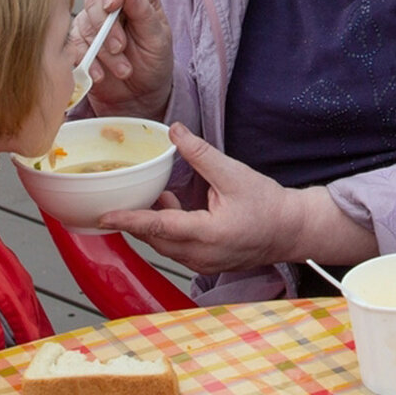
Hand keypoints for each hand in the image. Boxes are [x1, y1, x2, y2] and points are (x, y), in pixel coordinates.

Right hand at [72, 0, 171, 118]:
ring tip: (123, 70)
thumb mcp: (157, 38)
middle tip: (121, 49)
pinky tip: (100, 75)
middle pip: (96, 0)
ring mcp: (92, 23)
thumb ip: (143, 11)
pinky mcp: (77, 43)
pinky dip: (86, 61)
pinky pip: (72, 46)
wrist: (140, 95)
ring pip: (84, 25)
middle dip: (107, 28)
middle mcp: (111, 5)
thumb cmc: (153, 62)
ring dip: (102, 52)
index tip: (113, 6)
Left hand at [97, 123, 303, 273]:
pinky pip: (176, 249)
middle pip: (155, 238)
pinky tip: (172, 208)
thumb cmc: (267, 205)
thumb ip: (201, 154)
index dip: (129, 220)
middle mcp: (201, 255)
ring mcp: (203, 263)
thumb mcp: (233, 174)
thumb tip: (175, 131)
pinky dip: (167, 231)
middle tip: (118, 199)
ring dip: (153, 224)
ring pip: (164, 245)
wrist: (291, 230)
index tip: (104, 216)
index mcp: (207, 234)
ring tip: (153, 198)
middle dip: (135, 220)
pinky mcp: (206, 263)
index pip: (158, 227)